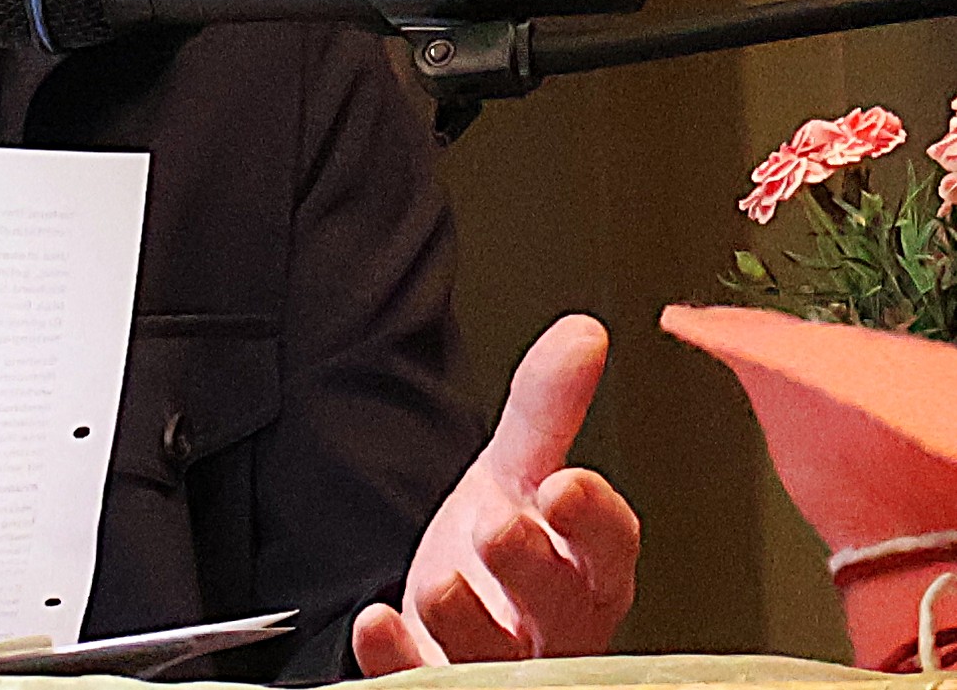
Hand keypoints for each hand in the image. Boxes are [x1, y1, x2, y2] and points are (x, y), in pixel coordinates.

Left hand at [352, 315, 639, 674]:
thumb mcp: (515, 474)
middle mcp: (551, 626)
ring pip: (498, 659)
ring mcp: (498, 667)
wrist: (444, 618)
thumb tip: (583, 333)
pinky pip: (425, 681)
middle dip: (532, 568)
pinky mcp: (441, 683)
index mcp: (582, 569)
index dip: (594, 522)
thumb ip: (546, 412)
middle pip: (560, 608)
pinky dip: (401, 660)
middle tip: (500, 528)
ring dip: (467, 620)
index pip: (609, 550)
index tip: (566, 484)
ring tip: (440, 582)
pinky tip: (378, 625)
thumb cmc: (497, 556)